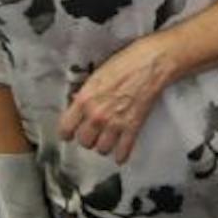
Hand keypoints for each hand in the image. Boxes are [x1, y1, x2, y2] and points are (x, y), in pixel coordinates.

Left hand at [59, 36, 173, 161]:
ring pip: (102, 149)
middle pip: (84, 142)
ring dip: (103, 146)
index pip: (66, 128)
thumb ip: (86, 93)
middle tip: (91, 133)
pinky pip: (123, 150)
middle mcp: (97, 115)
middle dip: (87, 138)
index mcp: (84, 99)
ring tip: (106, 141)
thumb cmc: (126, 62)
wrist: (151, 63)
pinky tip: (120, 155)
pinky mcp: (133, 127)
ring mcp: (115, 123)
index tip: (69, 133)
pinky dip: (121, 155)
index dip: (67, 132)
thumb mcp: (97, 75)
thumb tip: (78, 103)